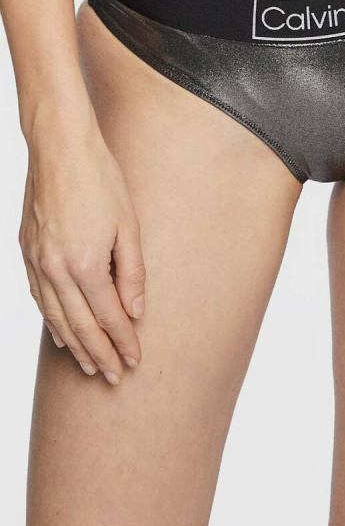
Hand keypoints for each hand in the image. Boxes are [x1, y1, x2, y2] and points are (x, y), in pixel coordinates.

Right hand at [19, 106, 144, 384]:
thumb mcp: (129, 225)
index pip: (108, 317)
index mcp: (86, 264)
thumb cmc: (101, 181)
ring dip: (74, 345)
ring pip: (55, 317)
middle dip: (100, 354)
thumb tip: (135, 310)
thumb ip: (132, 272)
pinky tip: (60, 332)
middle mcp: (56, 270)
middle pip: (80, 325)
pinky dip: (51, 320)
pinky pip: (38, 298)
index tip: (135, 361)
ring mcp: (37, 262)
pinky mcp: (27, 252)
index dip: (123, 342)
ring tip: (90, 365)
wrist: (60, 148)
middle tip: (115, 377)